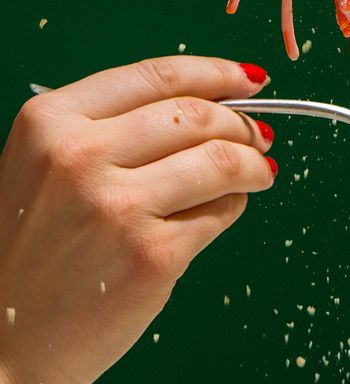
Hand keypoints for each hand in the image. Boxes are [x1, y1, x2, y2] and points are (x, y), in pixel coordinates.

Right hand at [0, 56, 275, 383]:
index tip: (248, 78)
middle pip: (195, 114)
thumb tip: (211, 102)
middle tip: (258, 134)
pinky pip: (219, 214)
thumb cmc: (32, 249)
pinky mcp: (149, 256)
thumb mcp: (46, 164)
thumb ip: (112, 127)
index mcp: (51, 120)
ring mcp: (117, 206)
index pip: (156, 75)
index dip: (214, 72)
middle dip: (241, 122)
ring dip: (253, 162)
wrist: (1, 342)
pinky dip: (234, 206)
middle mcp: (80, 155)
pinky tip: (228, 208)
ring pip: (219, 160)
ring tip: (260, 169)